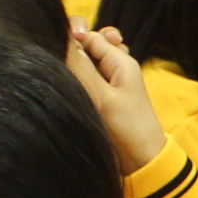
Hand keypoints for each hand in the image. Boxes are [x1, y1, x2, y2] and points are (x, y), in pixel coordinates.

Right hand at [66, 24, 166, 172]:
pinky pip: (87, 80)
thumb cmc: (127, 128)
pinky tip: (74, 89)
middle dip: (73, 50)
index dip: (72, 37)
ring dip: (75, 67)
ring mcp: (108, 83)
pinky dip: (79, 80)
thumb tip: (63, 35)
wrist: (141, 161)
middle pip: (87, 47)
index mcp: (120, 61)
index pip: (90, 36)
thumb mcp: (101, 96)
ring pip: (85, 64)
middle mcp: (115, 68)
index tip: (57, 46)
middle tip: (65, 66)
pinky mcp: (103, 99)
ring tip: (71, 80)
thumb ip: (81, 66)